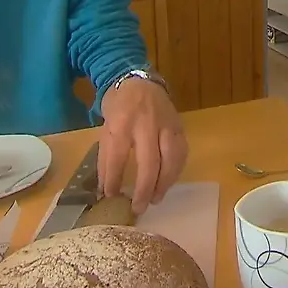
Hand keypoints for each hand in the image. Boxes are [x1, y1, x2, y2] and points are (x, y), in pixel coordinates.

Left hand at [97, 77, 186, 213]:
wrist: (139, 81)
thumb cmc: (119, 107)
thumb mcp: (106, 128)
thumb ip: (107, 158)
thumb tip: (105, 189)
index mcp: (122, 123)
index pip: (118, 157)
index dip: (113, 180)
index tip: (110, 197)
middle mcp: (146, 123)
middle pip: (149, 162)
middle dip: (144, 189)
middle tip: (139, 207)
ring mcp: (166, 124)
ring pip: (171, 159)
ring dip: (164, 183)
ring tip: (156, 198)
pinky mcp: (179, 127)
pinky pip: (182, 153)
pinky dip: (176, 171)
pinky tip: (168, 182)